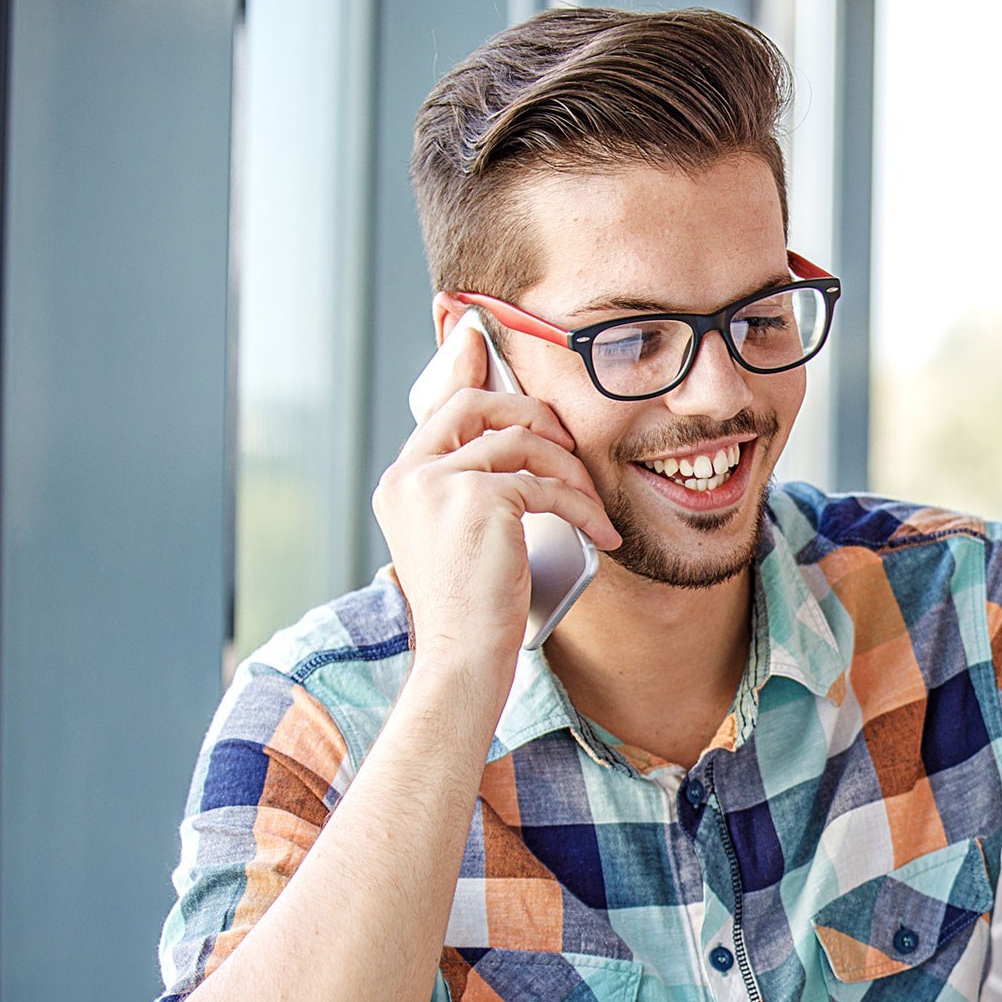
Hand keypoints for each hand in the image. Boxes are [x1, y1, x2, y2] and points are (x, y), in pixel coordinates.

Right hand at [374, 322, 620, 686]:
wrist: (463, 656)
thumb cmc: (474, 607)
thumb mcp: (462, 537)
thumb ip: (473, 487)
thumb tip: (519, 445)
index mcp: (401, 482)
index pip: (442, 409)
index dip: (471, 374)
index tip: (486, 346)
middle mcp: (410, 475)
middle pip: (477, 402)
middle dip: (534, 412)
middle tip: (571, 443)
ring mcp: (438, 484)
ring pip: (522, 440)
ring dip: (570, 470)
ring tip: (592, 506)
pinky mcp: (477, 500)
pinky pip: (544, 483)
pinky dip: (581, 507)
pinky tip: (600, 533)